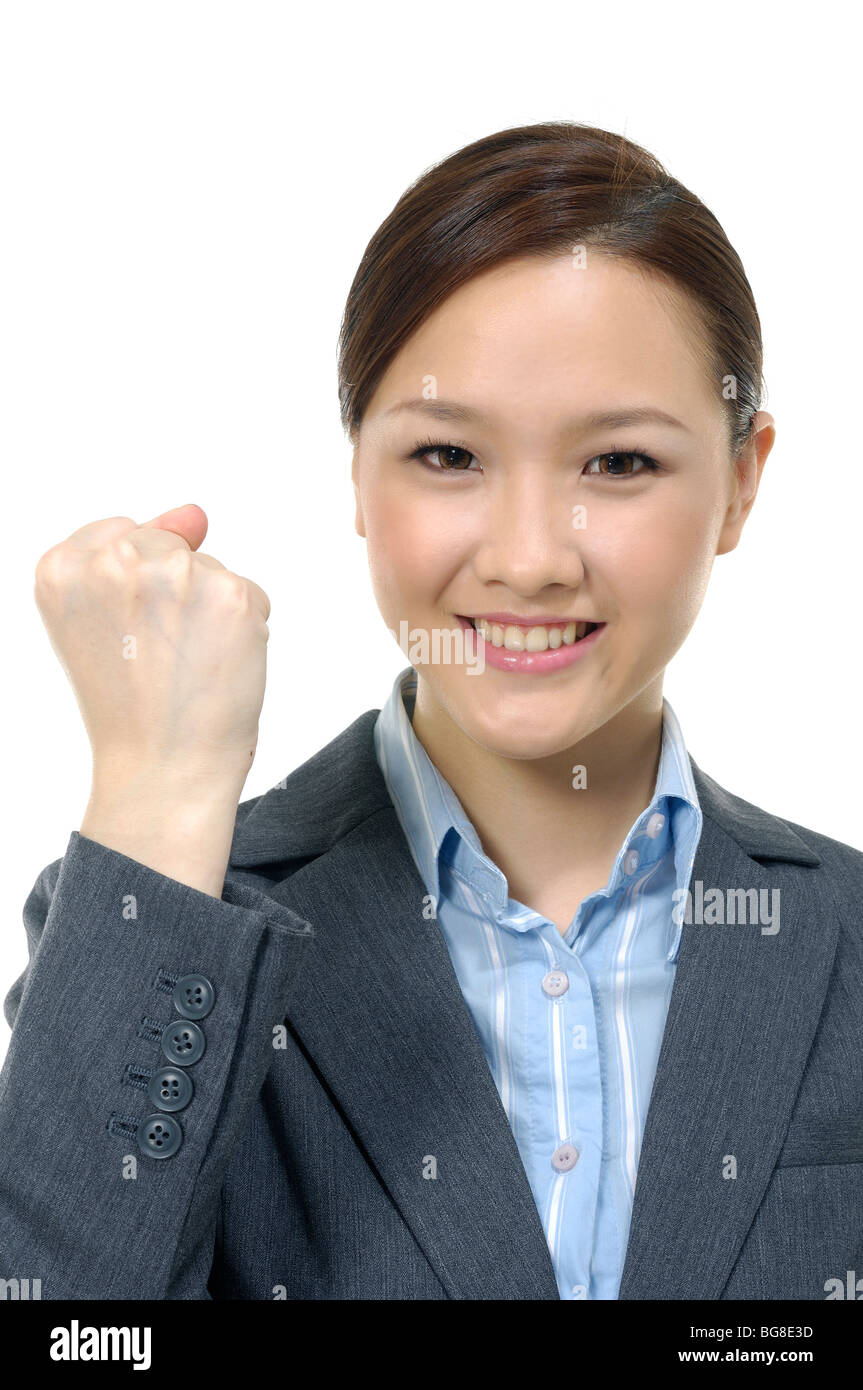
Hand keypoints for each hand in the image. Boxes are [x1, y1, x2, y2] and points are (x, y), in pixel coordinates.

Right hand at [34, 503, 270, 795]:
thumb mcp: (99, 620)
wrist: (164, 769)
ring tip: (185, 665)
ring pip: (211, 569)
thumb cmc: (130, 705)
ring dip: (211, 611)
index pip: (122, 534)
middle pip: (169, 546)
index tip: (126, 637)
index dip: (136, 591)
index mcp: (61, 566)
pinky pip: (249, 594)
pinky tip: (217, 666)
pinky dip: (244, 629)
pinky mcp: (231, 594)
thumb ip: (136, 552)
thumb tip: (195, 515)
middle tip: (157, 658)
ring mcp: (175, 574)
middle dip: (175, 595)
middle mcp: (113, 561)